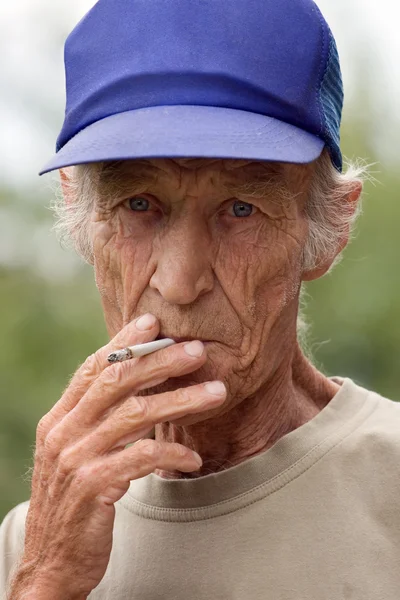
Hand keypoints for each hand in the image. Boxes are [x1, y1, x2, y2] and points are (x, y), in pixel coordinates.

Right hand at [9, 314, 225, 599]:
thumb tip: (138, 387)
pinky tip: (194, 459)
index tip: (154, 323)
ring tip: (217, 392)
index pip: (93, 368)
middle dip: (161, 361)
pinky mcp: (93, 488)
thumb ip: (99, 420)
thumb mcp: (78, 453)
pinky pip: (142, 458)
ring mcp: (76, 459)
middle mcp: (63, 432)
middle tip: (198, 350)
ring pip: (136, 414)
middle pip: (117, 382)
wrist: (51, 563)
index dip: (124, 344)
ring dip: (181, 400)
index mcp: (59, 419)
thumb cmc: (75, 502)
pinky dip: (173, 453)